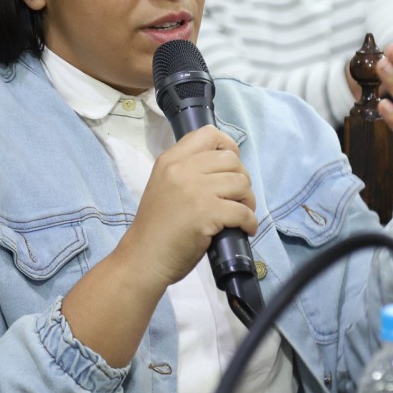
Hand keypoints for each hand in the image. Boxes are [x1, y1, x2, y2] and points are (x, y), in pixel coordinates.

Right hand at [118, 125, 257, 287]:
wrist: (143, 258)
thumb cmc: (156, 227)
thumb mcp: (164, 185)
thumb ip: (187, 171)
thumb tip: (225, 166)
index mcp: (170, 160)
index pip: (208, 134)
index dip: (228, 147)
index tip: (231, 167)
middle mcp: (182, 169)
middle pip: (231, 160)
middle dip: (242, 179)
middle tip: (238, 198)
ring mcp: (195, 190)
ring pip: (241, 183)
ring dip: (248, 201)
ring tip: (241, 214)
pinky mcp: (207, 213)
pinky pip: (243, 211)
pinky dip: (249, 222)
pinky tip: (245, 229)